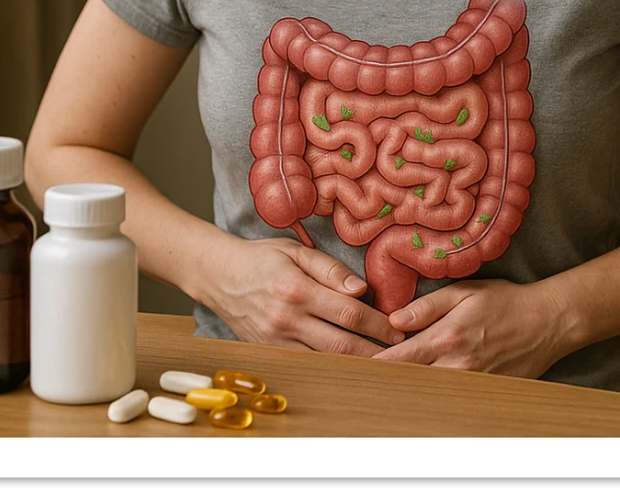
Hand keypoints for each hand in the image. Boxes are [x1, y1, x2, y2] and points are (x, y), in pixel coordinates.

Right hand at [198, 234, 405, 356]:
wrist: (219, 275)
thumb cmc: (261, 258)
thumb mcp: (296, 251)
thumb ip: (330, 270)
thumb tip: (362, 289)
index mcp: (297, 290)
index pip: (348, 312)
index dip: (377, 324)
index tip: (398, 328)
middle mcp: (287, 320)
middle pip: (341, 344)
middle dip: (375, 350)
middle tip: (400, 353)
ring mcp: (276, 341)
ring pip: (325, 361)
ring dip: (356, 364)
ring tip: (383, 364)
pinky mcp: (269, 352)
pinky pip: (306, 364)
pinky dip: (330, 367)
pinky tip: (349, 366)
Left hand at [370, 278, 570, 377]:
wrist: (548, 322)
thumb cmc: (505, 301)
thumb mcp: (465, 292)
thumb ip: (427, 306)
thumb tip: (394, 319)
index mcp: (448, 338)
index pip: (400, 358)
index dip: (375, 364)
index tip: (355, 366)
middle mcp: (457, 367)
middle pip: (410, 382)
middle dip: (387, 381)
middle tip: (362, 381)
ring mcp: (472, 385)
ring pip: (429, 394)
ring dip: (408, 390)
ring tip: (385, 388)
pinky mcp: (485, 394)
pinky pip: (451, 400)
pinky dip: (433, 397)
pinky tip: (421, 393)